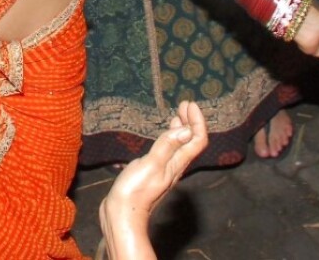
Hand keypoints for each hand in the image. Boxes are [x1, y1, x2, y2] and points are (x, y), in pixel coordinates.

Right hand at [99, 102, 207, 259]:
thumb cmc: (134, 192)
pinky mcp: (153, 172)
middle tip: (185, 104)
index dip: (197, 121)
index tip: (190, 104)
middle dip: (190, 121)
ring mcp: (164, 170)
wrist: (121, 215)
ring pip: (180, 146)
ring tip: (178, 114)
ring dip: (181, 128)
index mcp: (177, 164)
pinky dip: (169, 138)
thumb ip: (167, 146)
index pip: (197, 140)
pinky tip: (162, 135)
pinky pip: (168, 151)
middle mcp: (174, 167)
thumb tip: (186, 129)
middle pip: (191, 142)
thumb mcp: (151, 164)